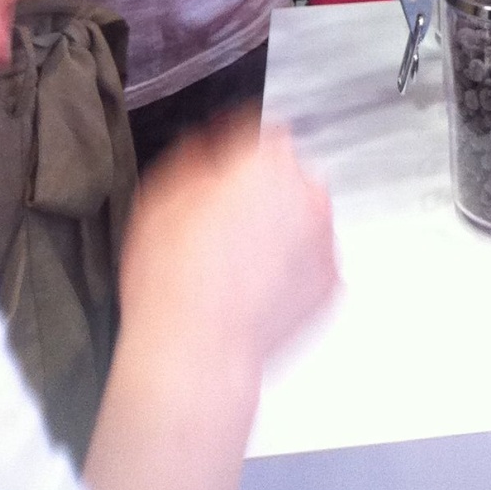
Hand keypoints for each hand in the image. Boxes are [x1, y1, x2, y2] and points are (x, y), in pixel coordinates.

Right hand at [118, 117, 337, 375]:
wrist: (196, 353)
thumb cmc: (174, 283)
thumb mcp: (160, 200)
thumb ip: (195, 159)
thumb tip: (209, 149)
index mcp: (270, 160)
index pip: (266, 136)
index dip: (237, 155)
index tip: (225, 172)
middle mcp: (309, 192)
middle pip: (289, 178)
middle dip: (262, 195)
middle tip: (224, 227)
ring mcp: (325, 240)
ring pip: (302, 222)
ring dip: (279, 234)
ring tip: (236, 267)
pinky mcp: (330, 284)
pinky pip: (310, 266)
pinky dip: (290, 274)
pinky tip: (254, 291)